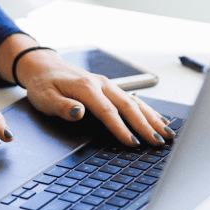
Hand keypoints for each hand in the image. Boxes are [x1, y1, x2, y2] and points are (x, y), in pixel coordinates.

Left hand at [15, 48, 174, 145]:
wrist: (43, 66)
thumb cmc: (43, 84)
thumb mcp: (45, 98)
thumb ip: (63, 107)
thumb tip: (79, 113)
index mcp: (86, 87)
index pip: (108, 111)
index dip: (121, 128)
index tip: (133, 143)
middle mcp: (101, 84)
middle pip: (128, 106)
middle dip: (145, 125)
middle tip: (159, 142)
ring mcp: (107, 85)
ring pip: (134, 102)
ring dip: (152, 118)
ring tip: (167, 133)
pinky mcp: (108, 87)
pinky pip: (132, 98)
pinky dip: (147, 110)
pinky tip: (157, 120)